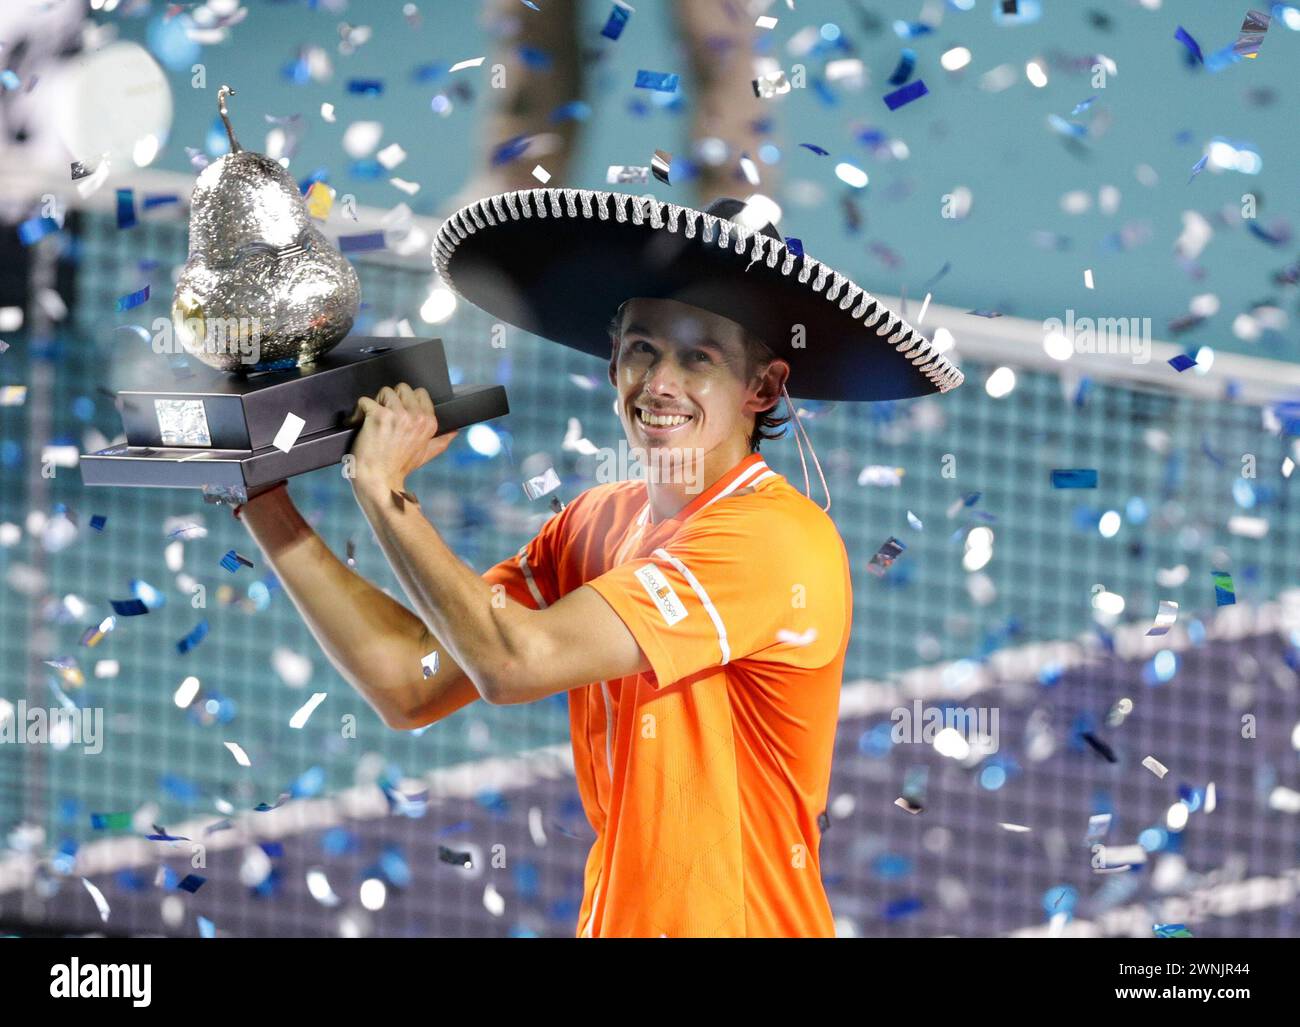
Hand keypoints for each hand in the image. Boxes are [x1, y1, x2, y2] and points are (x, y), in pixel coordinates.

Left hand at [345, 382, 458, 496]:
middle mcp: (416, 417)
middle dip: (390, 400)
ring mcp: (398, 415)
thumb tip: (455, 432)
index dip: (405, 401)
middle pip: (401, 388)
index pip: (420, 393)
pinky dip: (357, 412)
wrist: (380, 481)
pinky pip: (365, 400)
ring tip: (370, 421)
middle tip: (383, 418)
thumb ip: (442, 440)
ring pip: (384, 391)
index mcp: (429, 422)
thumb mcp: (426, 454)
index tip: (397, 415)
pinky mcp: (379, 416)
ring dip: (374, 404)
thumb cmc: (399, 468)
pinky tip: (357, 423)